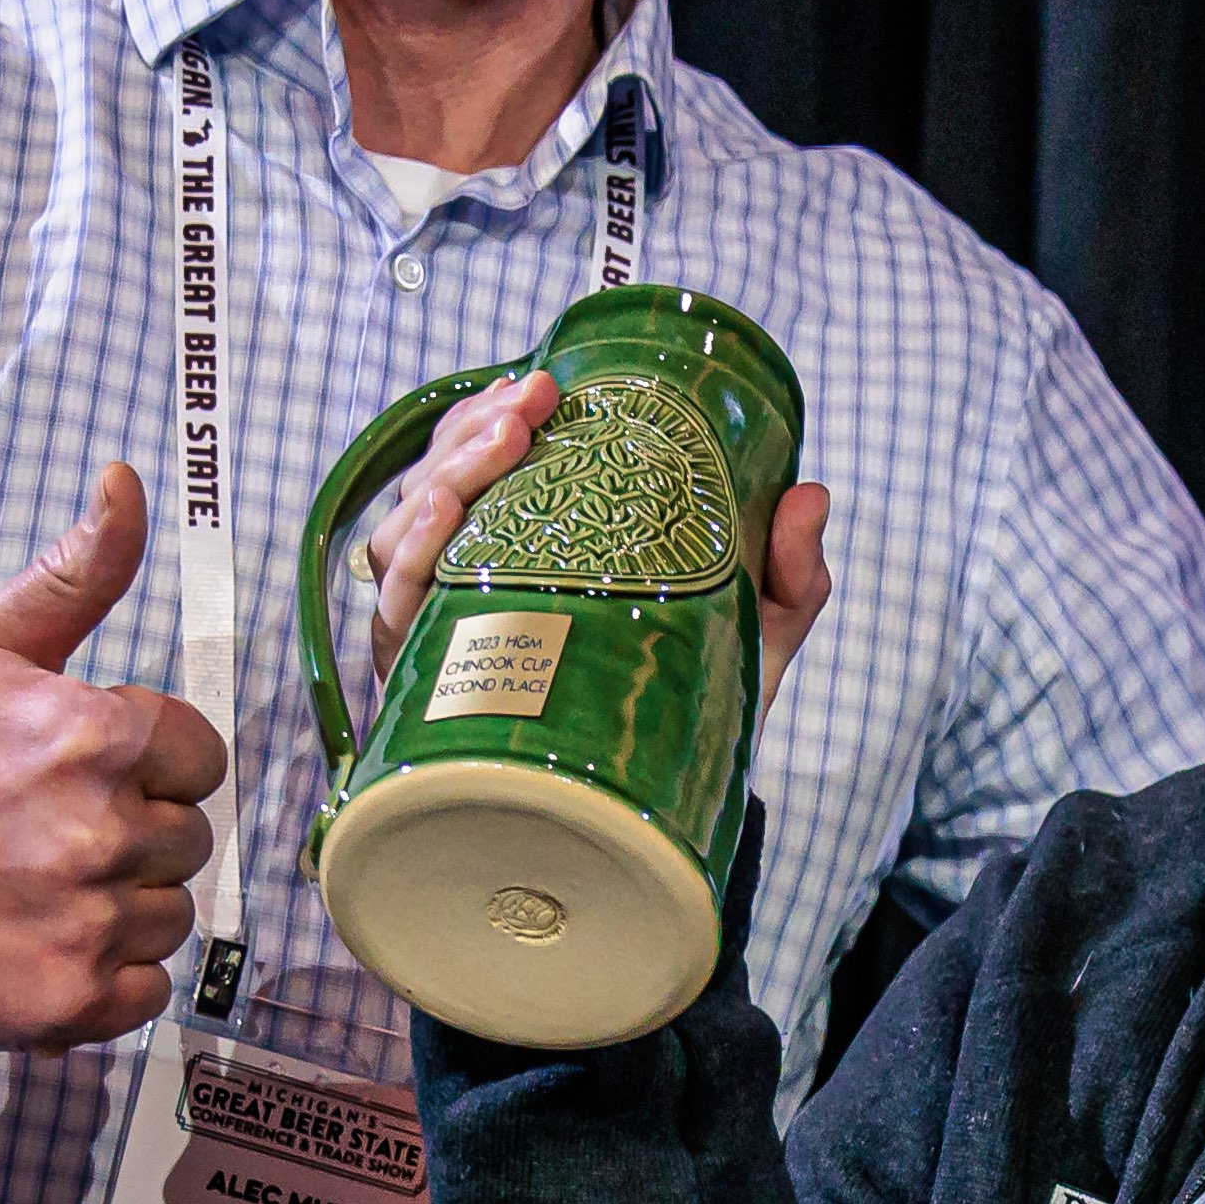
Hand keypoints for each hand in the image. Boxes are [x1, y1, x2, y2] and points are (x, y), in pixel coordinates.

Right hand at [0, 467, 236, 1059]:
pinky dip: (101, 980)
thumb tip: (127, 482)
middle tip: (39, 833)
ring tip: (30, 888)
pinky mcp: (68, 998)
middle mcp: (100, 828)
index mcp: (95, 735)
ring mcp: (85, 919)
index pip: (198, 755)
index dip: (144, 763)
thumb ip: (73, 575)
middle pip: (186, 837)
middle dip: (128, 834)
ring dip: (116, 907)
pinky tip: (35, 944)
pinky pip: (145, 991)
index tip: (78, 772)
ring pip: (168, 915)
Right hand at [358, 363, 839, 703]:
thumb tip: (811, 492)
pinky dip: (410, 560)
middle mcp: (474, 583)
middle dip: (471, 434)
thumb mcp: (752, 635)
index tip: (542, 385)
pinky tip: (442, 525)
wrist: (666, 818)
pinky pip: (392, 614)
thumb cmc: (692, 711)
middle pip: (437, 485)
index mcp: (532, 551)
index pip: (489, 465)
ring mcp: (442, 633)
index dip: (497, 415)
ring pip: (404, 538)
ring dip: (440, 479)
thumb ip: (790, 572)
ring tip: (496, 449)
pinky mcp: (424, 690)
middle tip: (527, 410)